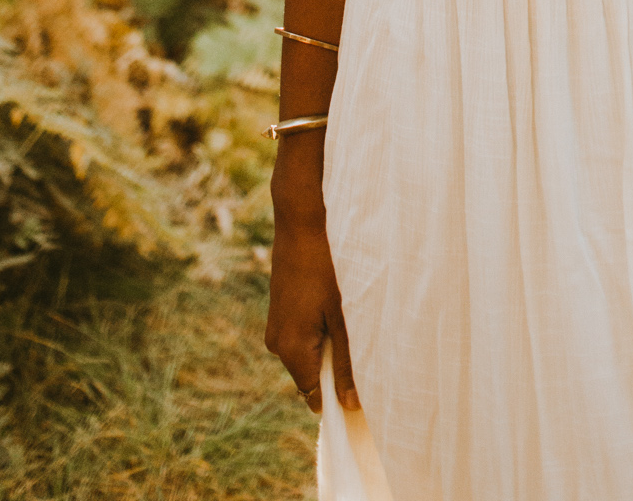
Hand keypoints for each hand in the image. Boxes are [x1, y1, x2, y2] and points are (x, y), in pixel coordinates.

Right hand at [265, 205, 359, 414]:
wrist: (300, 228)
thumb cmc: (327, 270)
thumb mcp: (342, 318)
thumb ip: (346, 363)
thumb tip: (350, 404)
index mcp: (291, 350)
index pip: (312, 394)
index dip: (335, 395)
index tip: (358, 386)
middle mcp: (276, 345)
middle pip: (308, 375)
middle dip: (332, 367)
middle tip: (357, 341)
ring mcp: (274, 329)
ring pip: (304, 355)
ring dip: (325, 346)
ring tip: (342, 317)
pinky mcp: (277, 315)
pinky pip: (298, 338)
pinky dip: (315, 333)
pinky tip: (330, 308)